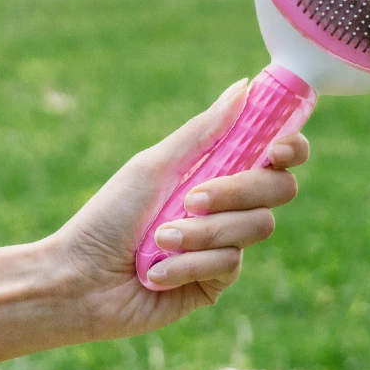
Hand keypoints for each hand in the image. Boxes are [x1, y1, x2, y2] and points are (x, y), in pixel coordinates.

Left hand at [45, 79, 308, 341]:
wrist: (79, 280)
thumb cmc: (108, 217)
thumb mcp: (155, 165)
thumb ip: (204, 131)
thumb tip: (244, 87)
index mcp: (219, 172)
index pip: (277, 156)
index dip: (291, 148)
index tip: (277, 149)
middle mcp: (229, 207)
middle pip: (279, 189)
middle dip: (237, 192)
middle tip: (193, 200)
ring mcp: (226, 245)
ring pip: (256, 227)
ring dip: (202, 233)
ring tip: (160, 239)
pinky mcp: (217, 282)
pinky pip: (229, 264)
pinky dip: (188, 263)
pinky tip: (156, 272)